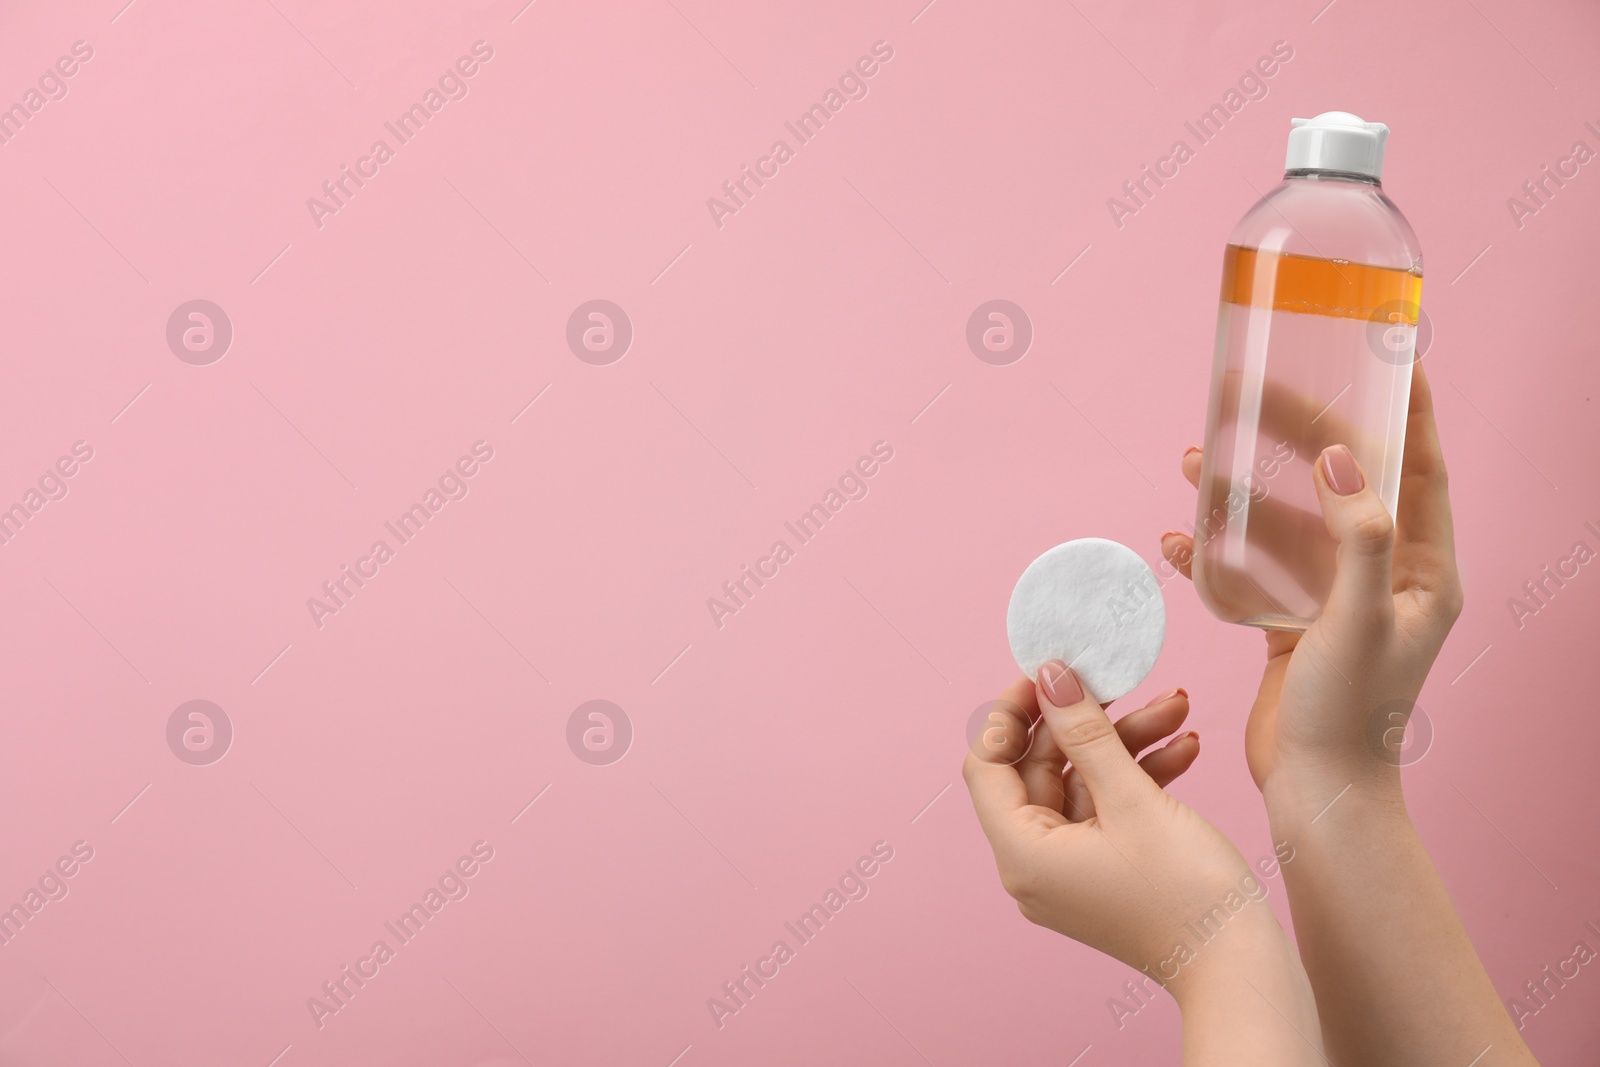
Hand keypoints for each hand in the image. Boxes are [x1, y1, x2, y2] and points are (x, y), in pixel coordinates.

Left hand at [964, 662, 1273, 996]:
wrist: (1241, 971)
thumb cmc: (1186, 895)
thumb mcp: (1132, 798)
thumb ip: (1086, 732)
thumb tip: (1050, 677)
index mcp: (1022, 853)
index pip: (987, 763)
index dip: (1011, 712)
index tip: (1048, 672)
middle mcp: (1035, 865)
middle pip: (1040, 768)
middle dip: (1088, 721)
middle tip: (1123, 680)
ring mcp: (1070, 872)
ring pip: (1083, 784)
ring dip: (1127, 743)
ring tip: (1178, 707)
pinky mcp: (1105, 874)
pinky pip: (1108, 810)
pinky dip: (1140, 777)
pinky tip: (1186, 748)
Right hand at [1160, 364, 1462, 790]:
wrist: (1318, 791)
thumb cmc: (1352, 715)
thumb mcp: (1358, 620)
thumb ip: (1355, 537)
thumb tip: (1338, 457)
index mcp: (1422, 568)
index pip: (1419, 468)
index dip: (1406, 410)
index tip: (1385, 357)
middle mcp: (1382, 574)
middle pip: (1339, 480)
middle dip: (1297, 434)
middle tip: (1252, 393)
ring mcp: (1334, 597)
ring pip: (1287, 520)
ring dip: (1242, 489)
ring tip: (1197, 458)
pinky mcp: (1292, 623)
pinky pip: (1253, 568)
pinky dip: (1216, 550)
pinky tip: (1179, 538)